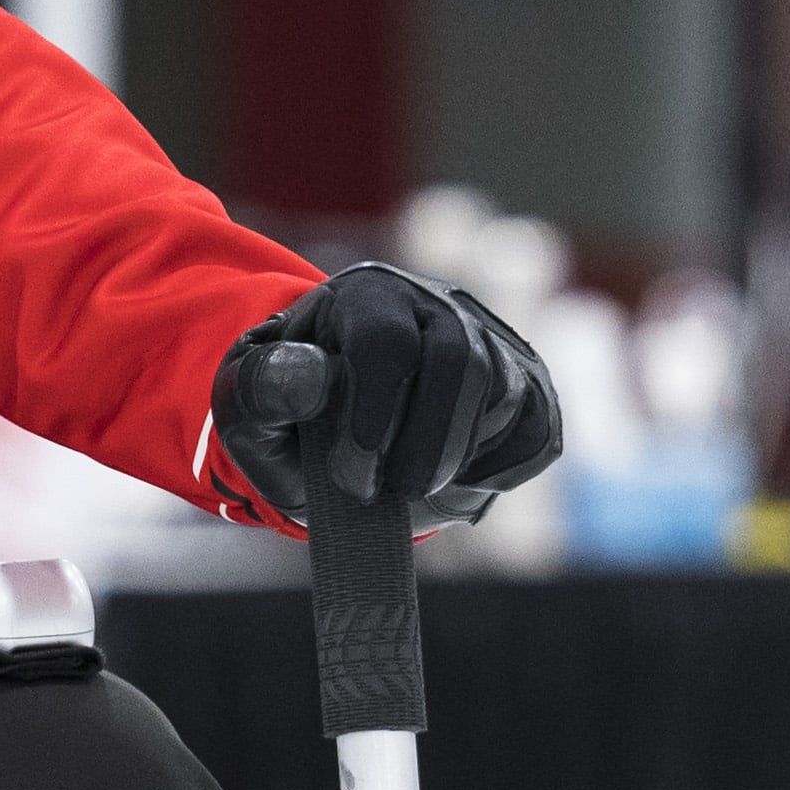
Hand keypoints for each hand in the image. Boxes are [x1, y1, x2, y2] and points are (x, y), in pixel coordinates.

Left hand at [212, 264, 562, 530]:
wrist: (337, 444)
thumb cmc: (293, 421)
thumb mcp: (253, 409)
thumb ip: (265, 390)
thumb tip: (307, 376)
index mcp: (365, 295)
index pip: (386, 339)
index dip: (372, 416)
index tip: (352, 477)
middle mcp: (436, 304)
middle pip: (459, 360)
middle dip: (423, 444)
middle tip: (389, 494)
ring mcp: (490, 343)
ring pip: (502, 396)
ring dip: (453, 461)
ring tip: (409, 489)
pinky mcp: (527, 390)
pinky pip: (535, 432)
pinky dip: (498, 472)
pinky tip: (451, 480)